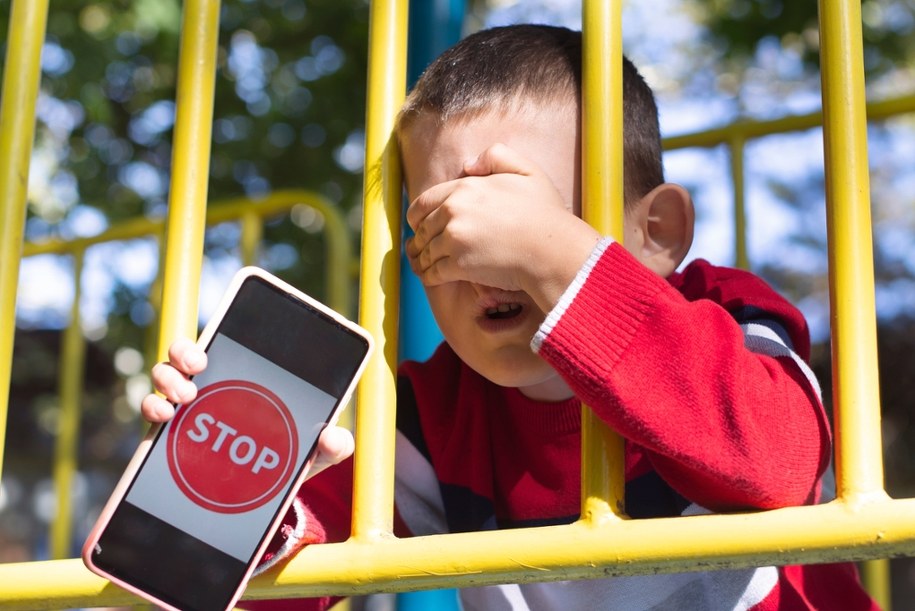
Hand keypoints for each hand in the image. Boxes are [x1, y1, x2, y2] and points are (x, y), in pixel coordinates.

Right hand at [141, 337, 353, 476]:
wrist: (268, 496)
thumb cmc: (293, 458)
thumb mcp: (317, 451)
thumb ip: (334, 444)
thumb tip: (333, 437)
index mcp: (250, 376)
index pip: (226, 342)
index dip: (219, 337)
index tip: (211, 352)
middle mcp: (214, 384)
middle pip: (185, 353)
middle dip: (183, 352)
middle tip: (197, 369)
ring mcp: (190, 407)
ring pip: (164, 376)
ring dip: (166, 379)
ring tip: (183, 398)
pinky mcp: (172, 432)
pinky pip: (153, 412)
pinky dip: (152, 409)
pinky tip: (163, 419)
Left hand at [405, 142, 598, 310]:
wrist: (551, 249)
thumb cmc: (544, 214)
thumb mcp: (527, 171)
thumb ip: (497, 156)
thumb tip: (469, 165)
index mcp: (465, 187)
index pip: (425, 202)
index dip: (418, 215)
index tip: (419, 225)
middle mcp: (453, 211)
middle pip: (423, 229)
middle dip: (420, 239)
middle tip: (419, 248)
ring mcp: (454, 239)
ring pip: (426, 252)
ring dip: (422, 259)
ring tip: (423, 266)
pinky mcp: (458, 265)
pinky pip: (432, 272)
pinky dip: (429, 276)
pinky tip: (431, 277)